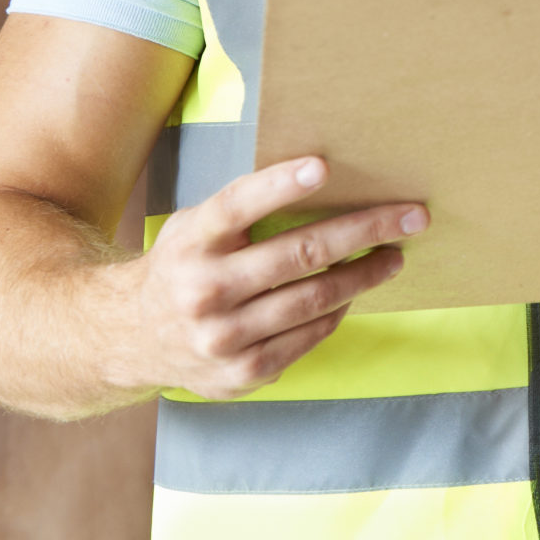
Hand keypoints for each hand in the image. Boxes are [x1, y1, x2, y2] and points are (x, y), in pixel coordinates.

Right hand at [108, 157, 422, 400]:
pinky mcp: (239, 373)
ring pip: (313, 300)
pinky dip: (336, 312)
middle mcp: (203, 289)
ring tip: (394, 256)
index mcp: (192, 241)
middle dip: (365, 231)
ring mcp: (221, 337)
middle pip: (299, 254)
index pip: (239, 204)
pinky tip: (352, 293)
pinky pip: (307, 337)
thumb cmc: (182, 266)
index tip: (324, 166)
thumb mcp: (195, 227)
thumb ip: (243, 210)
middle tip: (412, 217)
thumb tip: (323, 177)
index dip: (281, 185)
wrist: (127, 338)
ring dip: (365, 275)